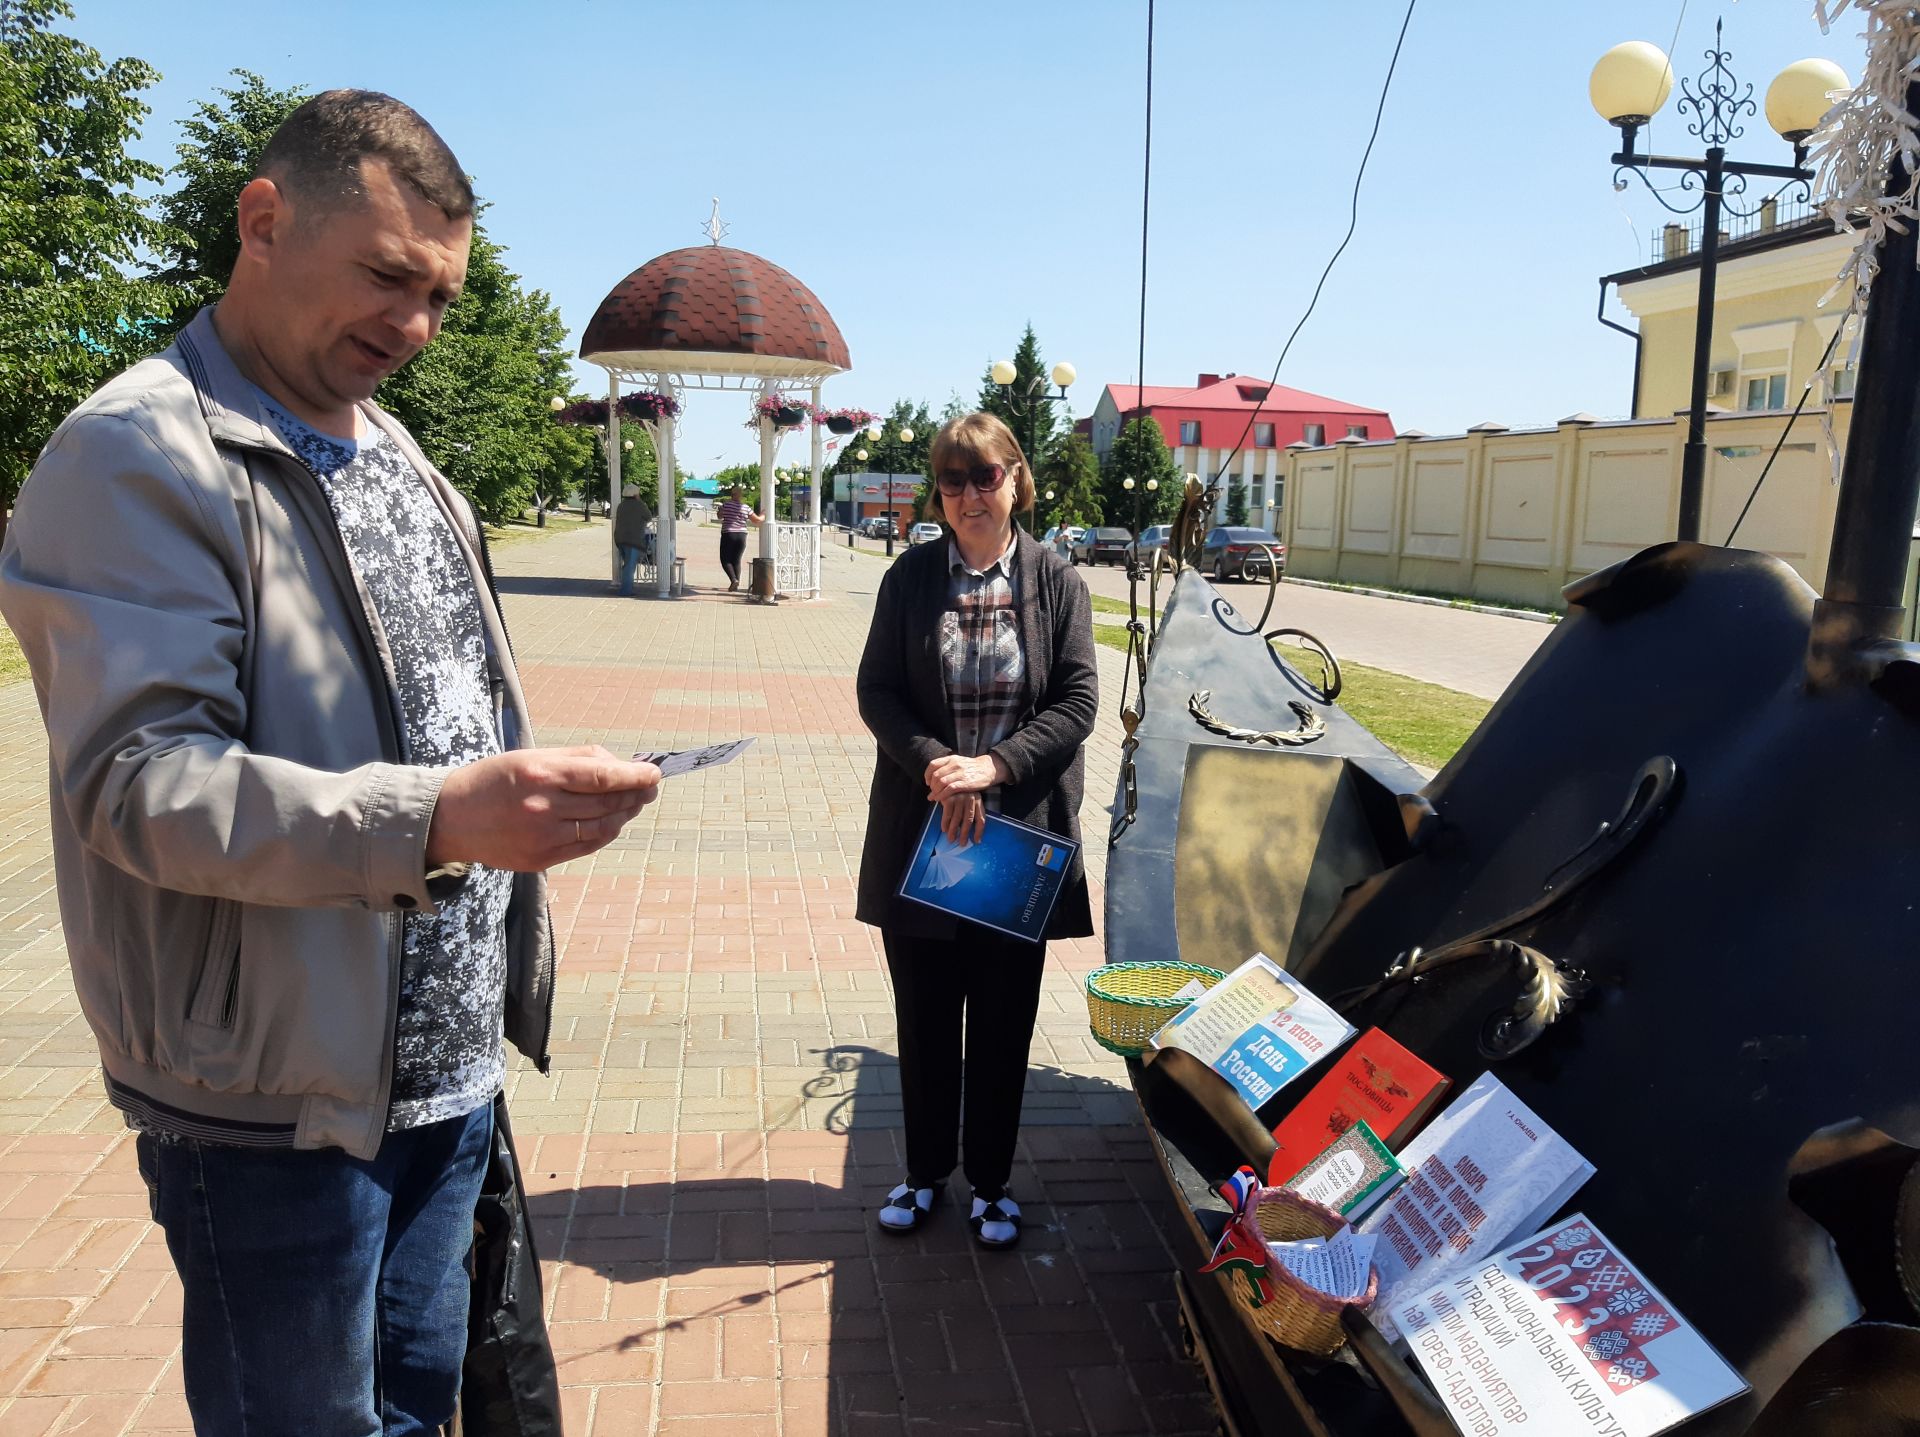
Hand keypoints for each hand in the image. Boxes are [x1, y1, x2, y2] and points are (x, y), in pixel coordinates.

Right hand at [426, 745, 661, 872]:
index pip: (604, 777)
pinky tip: (613, 822)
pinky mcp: (540, 859)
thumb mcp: (531, 756)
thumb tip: (619, 764)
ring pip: (602, 827)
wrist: (450, 818)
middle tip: (650, 787)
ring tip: (634, 803)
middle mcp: (543, 808)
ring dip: (625, 815)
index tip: (654, 773)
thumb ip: (577, 758)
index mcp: (542, 775)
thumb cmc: (494, 779)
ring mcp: (542, 837)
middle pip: (607, 803)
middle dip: (635, 794)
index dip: (635, 776)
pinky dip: (606, 833)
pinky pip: (586, 846)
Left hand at [924, 753, 1005, 802]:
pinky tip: (939, 799)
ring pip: (941, 783)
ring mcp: (959, 773)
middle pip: (935, 775)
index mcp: (951, 759)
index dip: (927, 774)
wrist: (988, 769)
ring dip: (935, 792)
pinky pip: (949, 789)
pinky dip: (941, 795)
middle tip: (932, 792)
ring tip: (933, 797)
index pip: (933, 765)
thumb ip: (947, 766)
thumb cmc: (972, 767)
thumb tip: (934, 775)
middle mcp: (954, 764)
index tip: (927, 782)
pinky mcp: (964, 783)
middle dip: (931, 786)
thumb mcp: (959, 761)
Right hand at [939, 791, 985, 844]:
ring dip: (954, 831)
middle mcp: (970, 799)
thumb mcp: (968, 797)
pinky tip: (944, 829)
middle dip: (965, 834)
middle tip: (962, 843)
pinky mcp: (949, 798)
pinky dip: (945, 823)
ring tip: (951, 839)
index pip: (981, 819)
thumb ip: (969, 810)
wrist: (947, 776)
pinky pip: (947, 814)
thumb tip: (967, 828)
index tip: (976, 841)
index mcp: (978, 800)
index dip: (979, 831)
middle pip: (969, 821)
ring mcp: (960, 798)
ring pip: (957, 819)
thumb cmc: (959, 790)